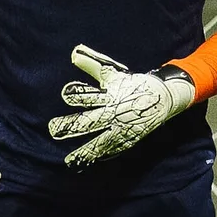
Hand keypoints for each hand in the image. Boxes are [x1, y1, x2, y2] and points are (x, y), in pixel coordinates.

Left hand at [47, 44, 195, 168]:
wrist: (163, 97)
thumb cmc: (132, 85)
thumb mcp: (112, 74)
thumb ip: (91, 65)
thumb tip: (73, 53)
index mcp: (109, 96)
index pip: (89, 96)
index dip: (76, 95)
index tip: (65, 95)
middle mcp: (113, 113)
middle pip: (89, 121)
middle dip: (71, 126)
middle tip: (53, 129)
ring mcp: (121, 129)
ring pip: (100, 141)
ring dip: (85, 151)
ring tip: (69, 161)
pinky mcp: (128, 139)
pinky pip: (113, 149)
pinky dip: (102, 156)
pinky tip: (89, 163)